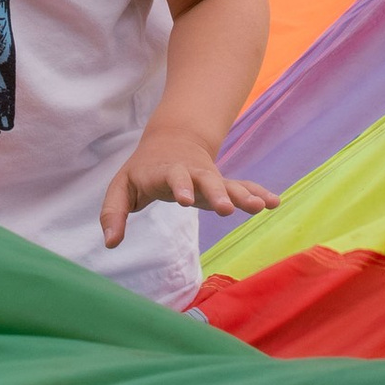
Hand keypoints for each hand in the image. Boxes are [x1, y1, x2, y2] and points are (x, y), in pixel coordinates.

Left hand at [98, 135, 278, 250]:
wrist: (171, 141)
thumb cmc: (142, 170)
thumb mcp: (121, 186)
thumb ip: (114, 212)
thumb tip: (110, 243)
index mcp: (165, 171)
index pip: (173, 177)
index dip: (180, 186)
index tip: (186, 200)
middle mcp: (191, 173)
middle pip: (206, 179)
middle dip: (216, 192)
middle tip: (227, 209)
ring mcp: (209, 177)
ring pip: (228, 184)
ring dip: (244, 195)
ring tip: (260, 206)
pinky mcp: (221, 185)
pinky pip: (242, 187)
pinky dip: (257, 193)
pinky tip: (274, 202)